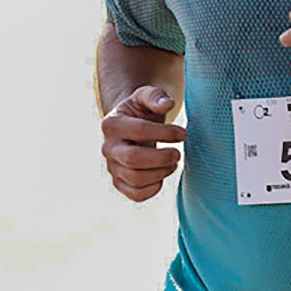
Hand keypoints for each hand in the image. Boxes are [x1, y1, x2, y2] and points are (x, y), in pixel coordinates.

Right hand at [101, 85, 186, 201]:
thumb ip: (155, 96)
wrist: (131, 127)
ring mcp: (112, 167)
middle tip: (178, 153)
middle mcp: (108, 148)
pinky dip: (154, 188)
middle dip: (162, 157)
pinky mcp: (120, 183)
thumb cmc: (141, 111)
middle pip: (133, 159)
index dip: (165, 133)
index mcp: (111, 124)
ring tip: (172, 162)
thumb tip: (166, 104)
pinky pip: (136, 194)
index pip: (139, 131)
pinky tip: (163, 174)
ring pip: (136, 179)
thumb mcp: (146, 97)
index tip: (183, 133)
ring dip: (161, 172)